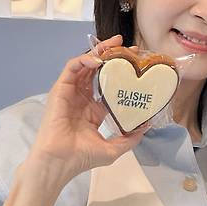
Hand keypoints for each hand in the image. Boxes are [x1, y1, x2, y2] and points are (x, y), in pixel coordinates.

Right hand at [28, 36, 146, 185]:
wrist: (61, 161)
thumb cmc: (82, 157)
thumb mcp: (114, 149)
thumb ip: (130, 138)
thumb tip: (146, 126)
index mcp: (93, 110)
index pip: (109, 86)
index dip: (123, 74)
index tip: (139, 66)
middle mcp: (82, 98)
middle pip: (98, 70)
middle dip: (113, 57)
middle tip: (131, 48)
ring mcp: (71, 93)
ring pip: (85, 65)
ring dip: (100, 52)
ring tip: (115, 43)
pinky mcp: (60, 89)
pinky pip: (72, 68)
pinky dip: (85, 60)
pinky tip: (98, 59)